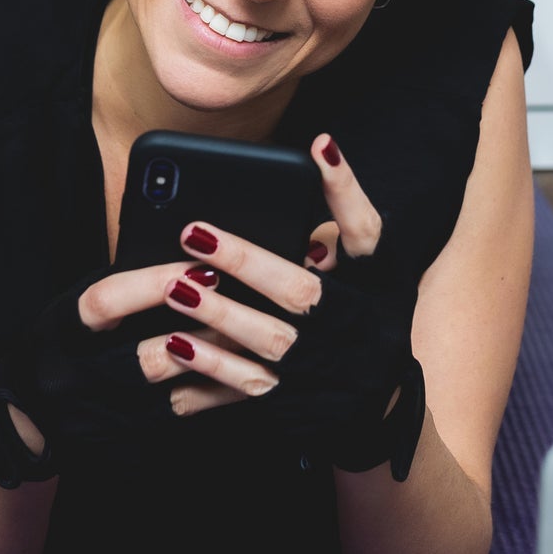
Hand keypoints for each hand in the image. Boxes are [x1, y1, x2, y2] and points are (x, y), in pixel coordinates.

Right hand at [0, 260, 282, 486]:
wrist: (27, 421)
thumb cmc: (59, 349)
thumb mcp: (73, 313)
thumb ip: (121, 294)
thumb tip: (185, 265)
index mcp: (59, 334)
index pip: (105, 303)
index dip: (154, 284)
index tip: (199, 266)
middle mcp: (75, 381)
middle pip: (147, 357)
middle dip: (202, 330)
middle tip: (248, 307)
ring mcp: (100, 420)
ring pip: (172, 395)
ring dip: (218, 366)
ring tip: (257, 339)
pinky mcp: (123, 446)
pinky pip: (180, 420)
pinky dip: (214, 396)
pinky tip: (248, 378)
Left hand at [163, 134, 427, 478]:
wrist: (377, 407)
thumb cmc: (371, 318)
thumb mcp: (378, 272)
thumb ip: (349, 221)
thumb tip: (318, 153)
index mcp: (372, 288)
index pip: (364, 232)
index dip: (344, 190)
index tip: (317, 146)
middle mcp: (348, 332)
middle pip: (300, 294)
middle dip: (247, 263)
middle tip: (193, 231)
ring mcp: (317, 374)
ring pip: (267, 347)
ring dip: (219, 318)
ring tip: (174, 289)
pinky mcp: (289, 407)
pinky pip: (244, 393)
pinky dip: (209, 374)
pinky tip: (175, 350)